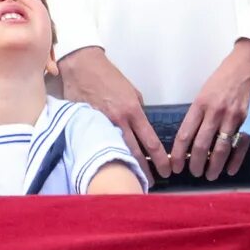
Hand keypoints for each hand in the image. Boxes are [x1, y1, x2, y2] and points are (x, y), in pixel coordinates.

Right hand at [59, 47, 168, 178]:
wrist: (82, 66)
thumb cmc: (108, 76)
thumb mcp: (131, 92)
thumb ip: (137, 112)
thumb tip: (141, 127)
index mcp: (132, 111)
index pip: (150, 142)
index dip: (160, 159)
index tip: (167, 169)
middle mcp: (118, 121)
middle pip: (134, 153)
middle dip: (144, 170)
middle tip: (150, 183)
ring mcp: (101, 125)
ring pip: (116, 152)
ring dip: (125, 167)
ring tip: (131, 179)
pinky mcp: (86, 125)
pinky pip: (98, 144)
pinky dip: (105, 155)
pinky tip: (108, 166)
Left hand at [171, 38, 249, 181]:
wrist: (249, 63)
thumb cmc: (225, 77)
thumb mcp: (205, 91)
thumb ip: (199, 113)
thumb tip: (191, 137)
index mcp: (200, 104)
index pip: (185, 135)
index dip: (178, 154)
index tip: (174, 165)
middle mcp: (215, 112)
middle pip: (201, 145)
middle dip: (195, 164)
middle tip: (194, 173)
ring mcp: (234, 117)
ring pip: (220, 149)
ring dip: (214, 166)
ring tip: (210, 176)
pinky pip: (241, 145)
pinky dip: (235, 160)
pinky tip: (229, 169)